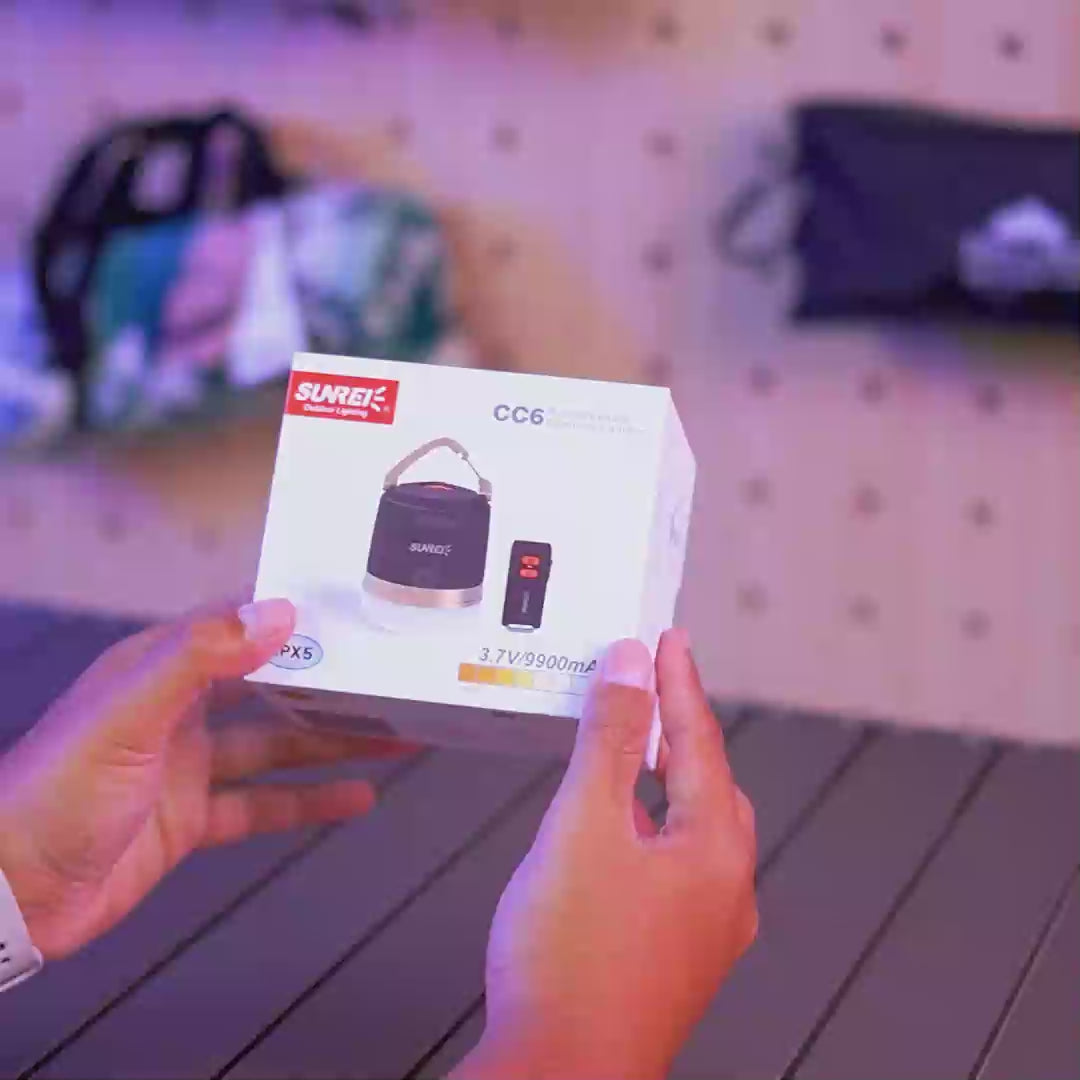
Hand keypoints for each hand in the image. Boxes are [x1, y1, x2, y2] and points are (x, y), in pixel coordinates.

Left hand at [0, 598, 410, 959]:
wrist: (11, 893)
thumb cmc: (57, 789)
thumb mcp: (130, 712)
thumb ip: (201, 657)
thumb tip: (278, 612)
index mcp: (156, 667)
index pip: (234, 626)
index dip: (289, 617)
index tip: (348, 612)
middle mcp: (176, 711)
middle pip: (267, 687)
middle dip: (327, 684)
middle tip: (386, 677)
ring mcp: (186, 767)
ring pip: (276, 747)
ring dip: (332, 743)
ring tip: (395, 735)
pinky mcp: (191, 820)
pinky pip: (263, 804)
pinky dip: (309, 802)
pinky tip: (356, 798)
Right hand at [457, 630, 757, 1079]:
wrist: (557, 1078)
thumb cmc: (570, 963)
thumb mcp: (584, 825)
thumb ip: (610, 740)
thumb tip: (631, 668)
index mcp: (714, 853)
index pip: (701, 741)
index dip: (679, 683)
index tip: (669, 639)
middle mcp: (724, 893)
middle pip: (711, 788)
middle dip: (682, 734)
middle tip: (652, 691)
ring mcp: (703, 935)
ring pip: (695, 834)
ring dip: (665, 786)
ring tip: (631, 755)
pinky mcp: (672, 963)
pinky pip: (675, 872)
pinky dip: (651, 832)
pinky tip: (617, 841)